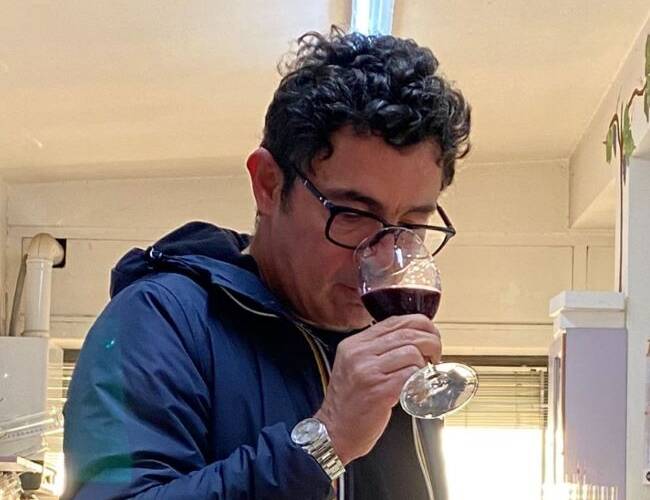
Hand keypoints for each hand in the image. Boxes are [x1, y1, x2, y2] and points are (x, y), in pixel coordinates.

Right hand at [314, 314, 440, 464]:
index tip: (430, 336)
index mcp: (355, 344)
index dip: (420, 326)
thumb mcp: (355, 366)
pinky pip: (411, 375)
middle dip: (431, 342)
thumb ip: (378, 350)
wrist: (334, 431)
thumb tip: (412, 338)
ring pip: (412, 352)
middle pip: (408, 334)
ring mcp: (368, 371)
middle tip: (435, 355)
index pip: (395, 321)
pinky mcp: (379, 391)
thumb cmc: (349, 402)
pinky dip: (420, 381)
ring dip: (425, 364)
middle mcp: (359, 353)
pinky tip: (416, 388)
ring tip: (423, 375)